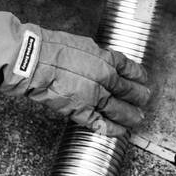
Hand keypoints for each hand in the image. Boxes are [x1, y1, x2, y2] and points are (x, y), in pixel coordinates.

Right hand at [0, 11, 152, 136]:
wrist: (30, 60)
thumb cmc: (48, 48)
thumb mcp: (79, 44)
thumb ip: (95, 56)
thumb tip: (102, 62)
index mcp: (104, 58)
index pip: (128, 67)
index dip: (138, 75)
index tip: (144, 79)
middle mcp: (104, 77)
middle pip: (128, 89)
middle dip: (139, 96)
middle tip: (146, 99)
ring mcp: (93, 95)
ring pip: (119, 109)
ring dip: (130, 115)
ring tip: (138, 119)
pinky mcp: (79, 111)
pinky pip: (100, 124)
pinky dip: (111, 129)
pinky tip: (119, 132)